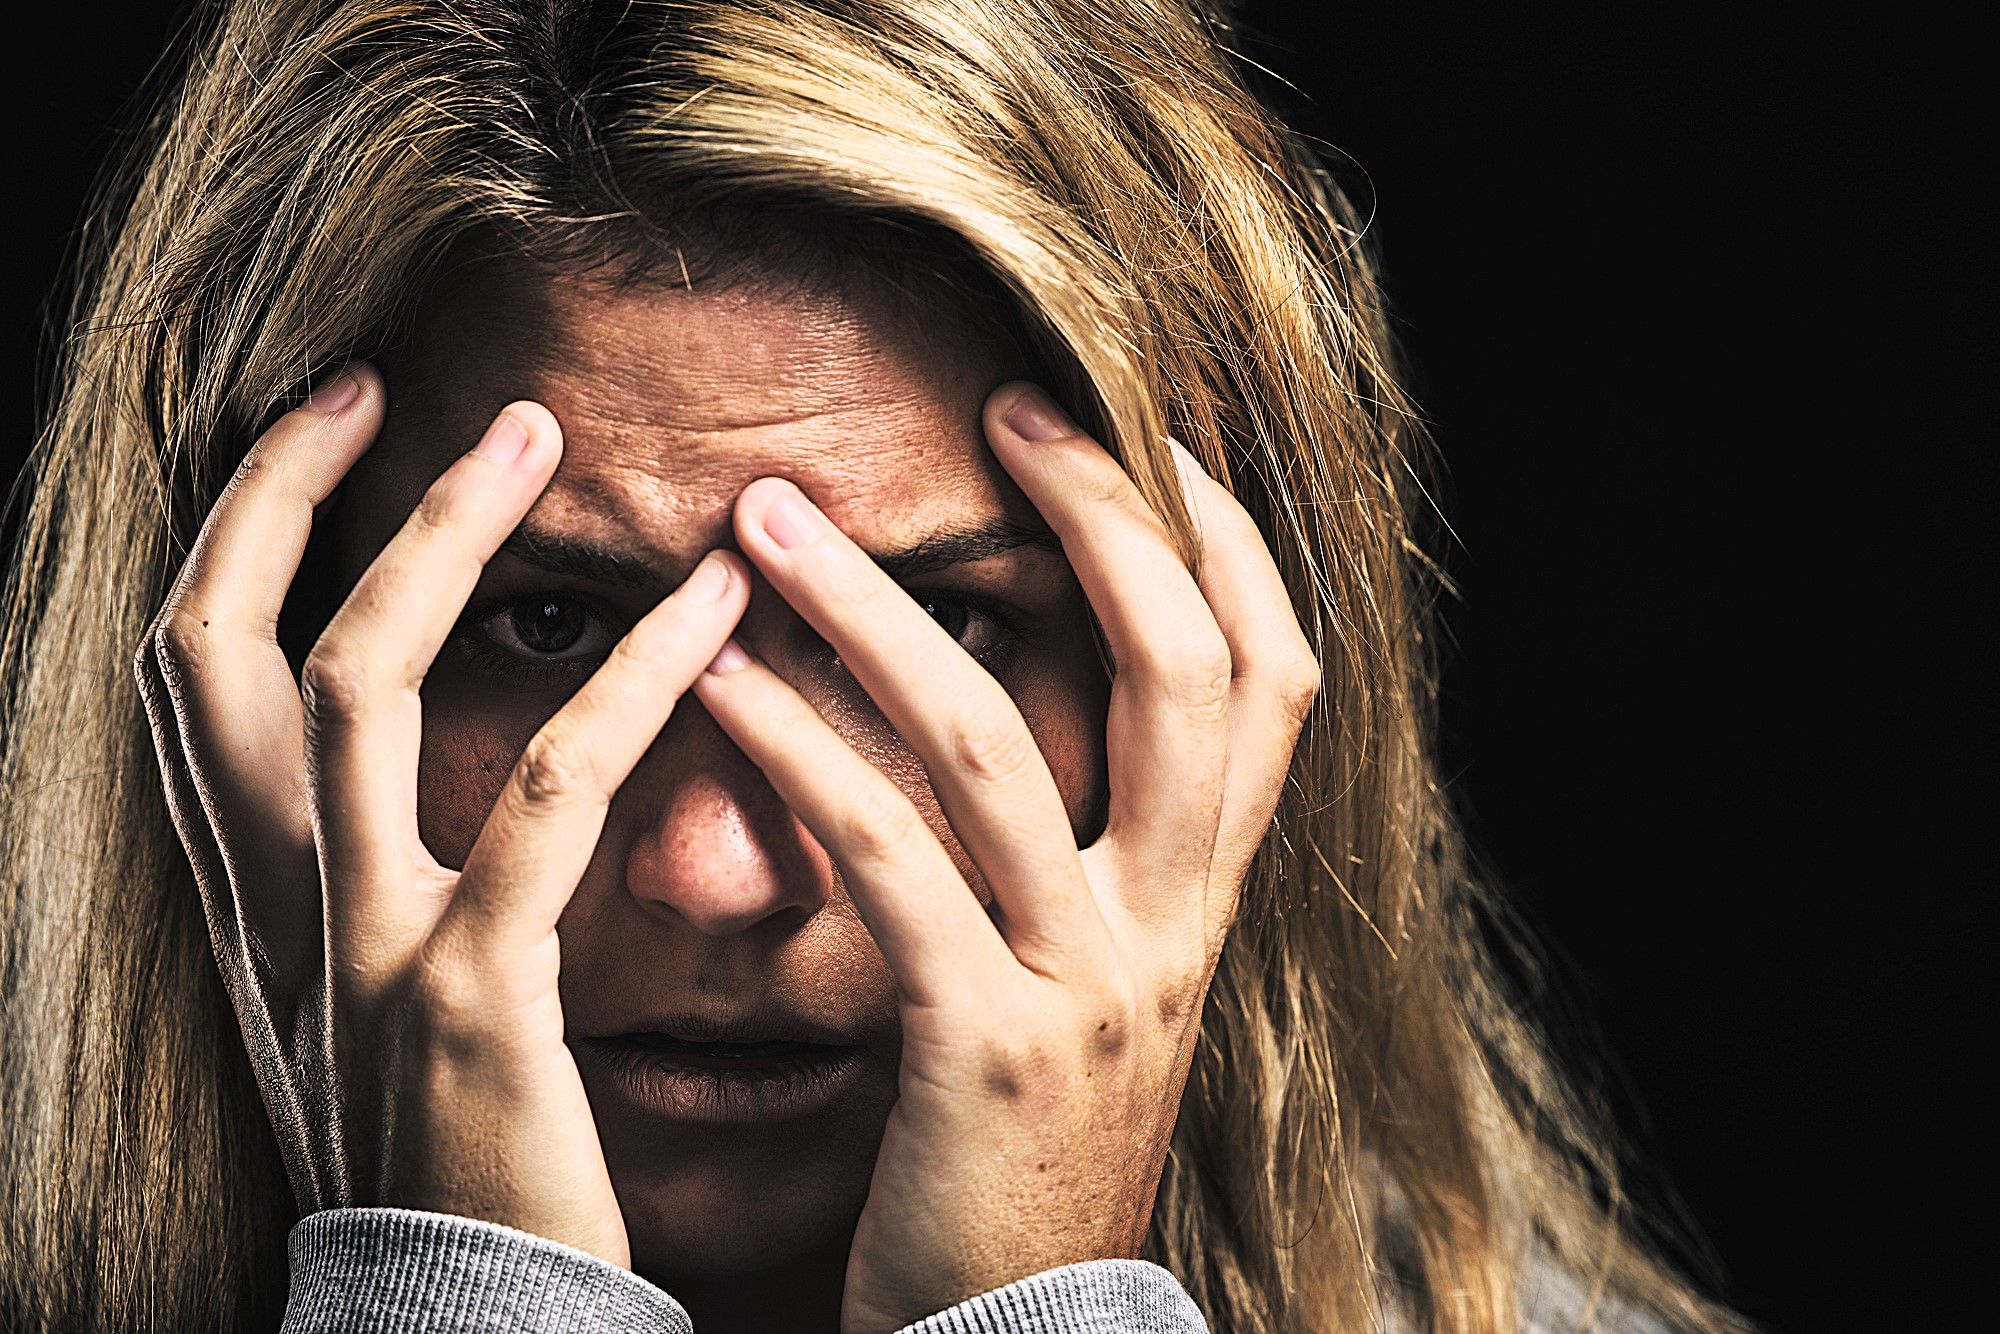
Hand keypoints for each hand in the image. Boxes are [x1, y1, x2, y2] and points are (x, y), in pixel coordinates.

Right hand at [132, 366, 749, 1262]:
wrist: (467, 1329)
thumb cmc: (452, 1159)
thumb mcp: (366, 1006)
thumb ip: (374, 878)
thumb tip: (420, 761)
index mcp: (253, 905)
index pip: (190, 675)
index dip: (242, 528)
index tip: (333, 422)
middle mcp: (275, 912)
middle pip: (223, 648)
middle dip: (297, 497)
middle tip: (420, 393)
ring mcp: (360, 955)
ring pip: (359, 687)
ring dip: (445, 541)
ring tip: (546, 441)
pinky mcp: (470, 1006)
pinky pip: (545, 802)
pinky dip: (628, 686)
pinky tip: (715, 615)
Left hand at [692, 382, 1319, 1330]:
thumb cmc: (1027, 1151)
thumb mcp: (1097, 994)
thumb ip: (1086, 863)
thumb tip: (1025, 710)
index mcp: (1204, 903)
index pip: (1274, 681)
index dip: (1232, 542)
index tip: (1154, 430)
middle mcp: (1172, 927)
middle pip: (1183, 671)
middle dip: (1104, 518)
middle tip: (1005, 409)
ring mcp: (1090, 986)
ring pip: (996, 743)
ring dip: (874, 607)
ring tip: (766, 521)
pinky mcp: (987, 1049)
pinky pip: (889, 860)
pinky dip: (799, 750)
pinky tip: (715, 683)